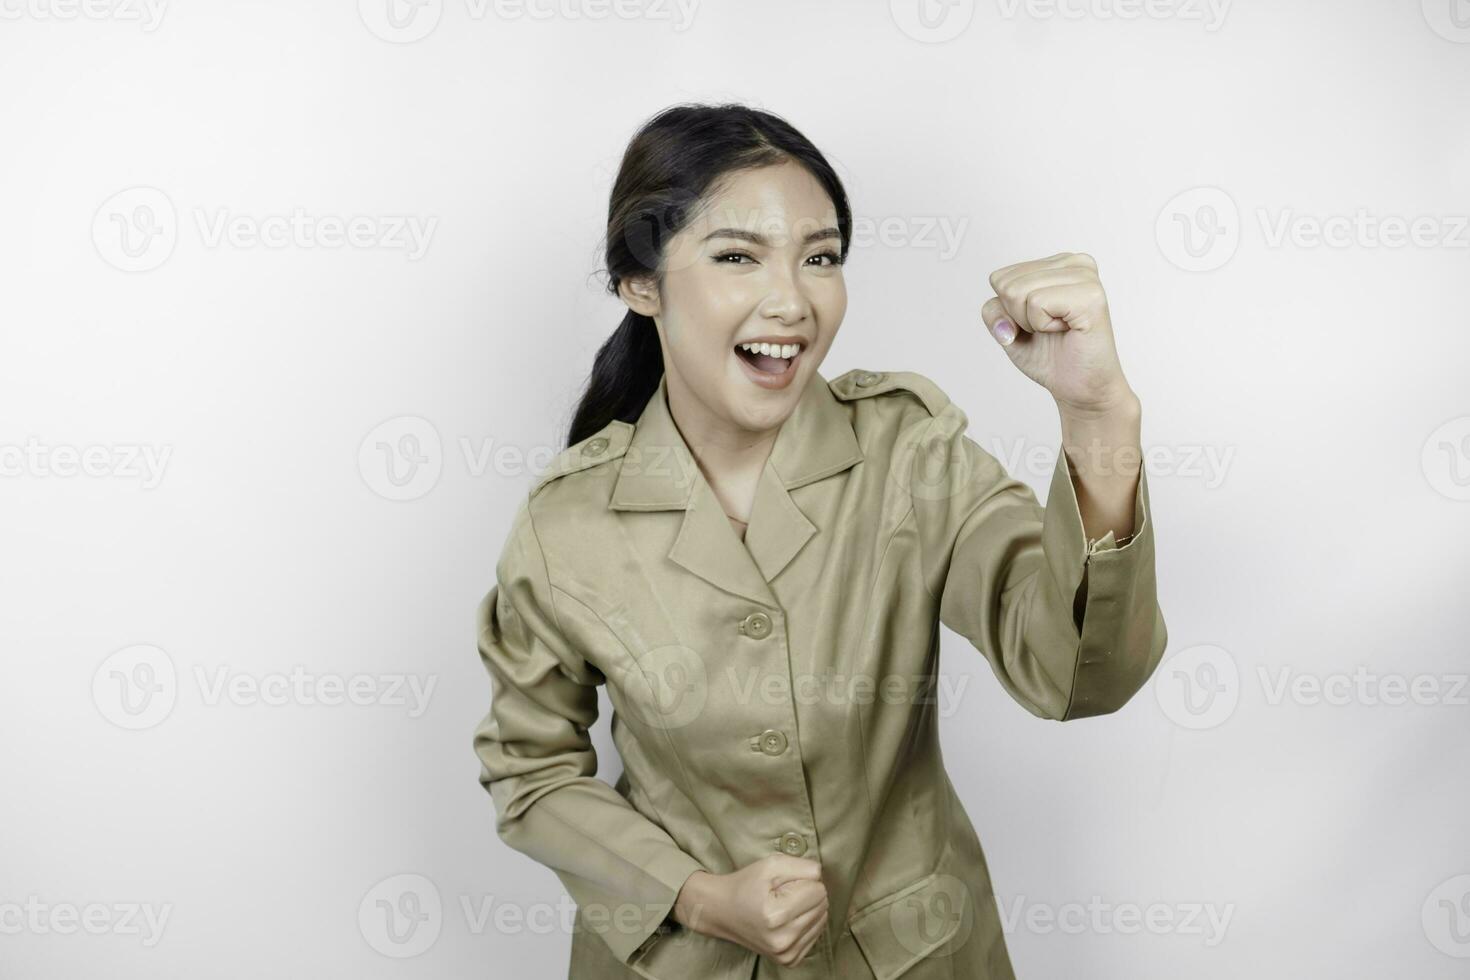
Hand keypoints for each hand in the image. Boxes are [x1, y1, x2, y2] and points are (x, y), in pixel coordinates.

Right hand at [672, 856, 828, 966]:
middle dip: (807, 894)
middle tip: (782, 894)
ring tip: (783, 907)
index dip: (803, 880)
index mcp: (776, 916)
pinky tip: (786, 920)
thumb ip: (802, 866)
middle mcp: (783, 940)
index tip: (783, 883)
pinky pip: (816, 934)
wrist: (722, 912)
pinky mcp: (789, 960)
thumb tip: (820, 876)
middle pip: (822, 905)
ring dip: (807, 909)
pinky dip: (805, 923)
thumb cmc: (746, 886)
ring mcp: (786, 954)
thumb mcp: (770, 865)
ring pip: (822, 920)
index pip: (818, 890)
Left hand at [981, 251, 1136, 418]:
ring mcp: (1085, 277)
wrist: (1081, 388)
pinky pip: (1036, 303)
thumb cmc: (1050, 356)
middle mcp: (1074, 263)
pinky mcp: (1090, 296)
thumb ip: (994, 311)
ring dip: (1032, 323)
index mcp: (1057, 264)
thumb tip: (1004, 319)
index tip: (1037, 323)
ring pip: (1018, 292)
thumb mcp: (1008, 329)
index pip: (1000, 277)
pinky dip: (1043, 326)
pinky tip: (1067, 330)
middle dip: (1018, 317)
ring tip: (1058, 330)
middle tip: (1048, 330)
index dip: (1008, 311)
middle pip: (1006, 283)